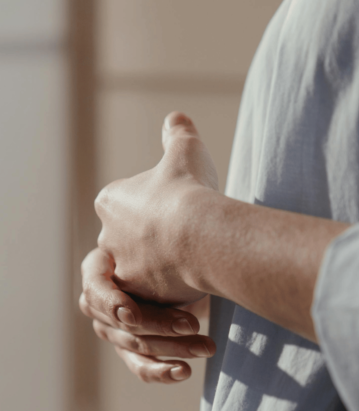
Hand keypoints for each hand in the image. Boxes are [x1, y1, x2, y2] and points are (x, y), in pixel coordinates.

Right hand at [80, 248, 214, 382]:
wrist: (177, 266)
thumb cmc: (164, 247)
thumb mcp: (158, 244)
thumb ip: (151, 252)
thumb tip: (160, 264)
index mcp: (96, 269)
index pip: (95, 290)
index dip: (112, 305)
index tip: (133, 316)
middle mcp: (97, 303)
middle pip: (125, 323)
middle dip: (161, 325)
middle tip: (192, 325)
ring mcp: (111, 329)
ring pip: (139, 346)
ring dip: (175, 348)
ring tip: (205, 346)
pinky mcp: (129, 349)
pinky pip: (142, 366)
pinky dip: (163, 371)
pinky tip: (184, 371)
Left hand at [94, 112, 218, 306]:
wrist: (200, 233)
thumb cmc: (190, 189)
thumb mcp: (186, 150)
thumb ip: (178, 133)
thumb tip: (176, 118)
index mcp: (110, 201)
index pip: (126, 205)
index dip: (154, 207)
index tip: (175, 208)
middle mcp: (106, 235)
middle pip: (130, 238)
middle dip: (153, 239)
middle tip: (184, 238)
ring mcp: (120, 266)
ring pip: (139, 267)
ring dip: (159, 265)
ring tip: (187, 261)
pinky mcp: (136, 293)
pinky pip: (150, 292)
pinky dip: (166, 288)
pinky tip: (188, 279)